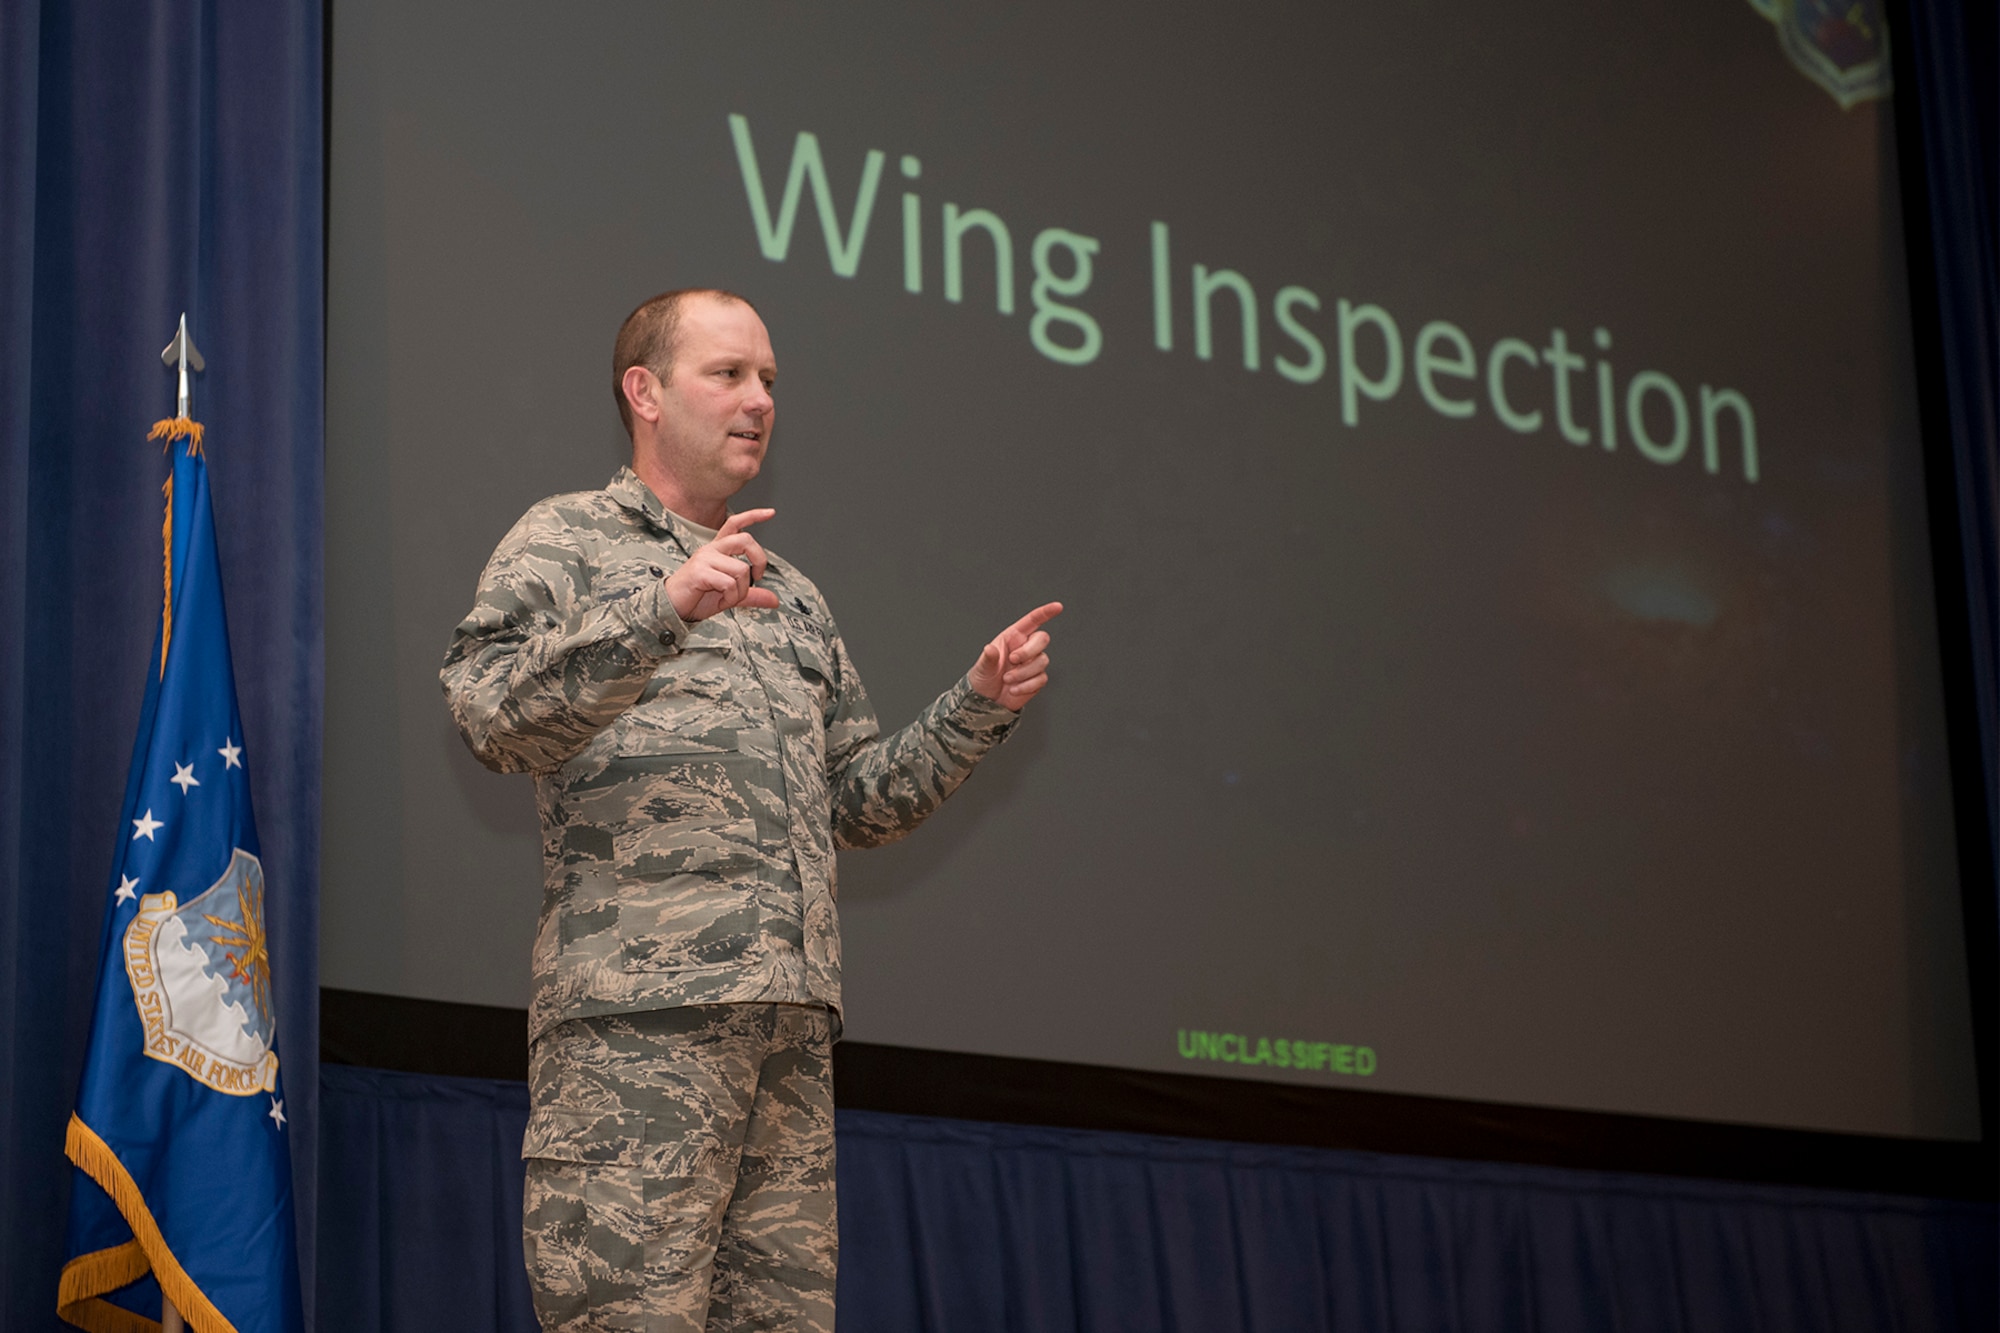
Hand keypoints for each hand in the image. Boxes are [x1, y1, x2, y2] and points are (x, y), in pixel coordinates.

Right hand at [665, 509, 781, 621]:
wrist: (673, 608)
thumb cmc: (698, 597)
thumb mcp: (730, 596)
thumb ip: (751, 595)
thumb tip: (774, 600)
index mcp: (717, 549)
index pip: (734, 524)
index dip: (753, 516)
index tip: (771, 513)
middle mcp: (711, 549)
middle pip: (745, 540)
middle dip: (760, 560)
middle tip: (758, 577)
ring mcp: (704, 559)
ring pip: (741, 569)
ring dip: (740, 591)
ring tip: (728, 599)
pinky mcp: (699, 571)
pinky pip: (729, 583)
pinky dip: (730, 598)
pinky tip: (721, 603)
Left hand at [969, 602, 1062, 710]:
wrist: (987, 701)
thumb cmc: (983, 678)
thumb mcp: (981, 668)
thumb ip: (987, 658)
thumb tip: (990, 649)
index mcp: (1012, 637)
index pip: (1032, 621)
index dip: (1046, 613)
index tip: (1058, 607)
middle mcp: (1025, 648)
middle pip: (1042, 639)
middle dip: (1029, 651)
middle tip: (1012, 660)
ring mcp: (1032, 663)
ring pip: (1042, 661)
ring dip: (1024, 672)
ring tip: (1008, 680)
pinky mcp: (1037, 678)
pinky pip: (1041, 678)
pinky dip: (1026, 686)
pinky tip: (1014, 689)